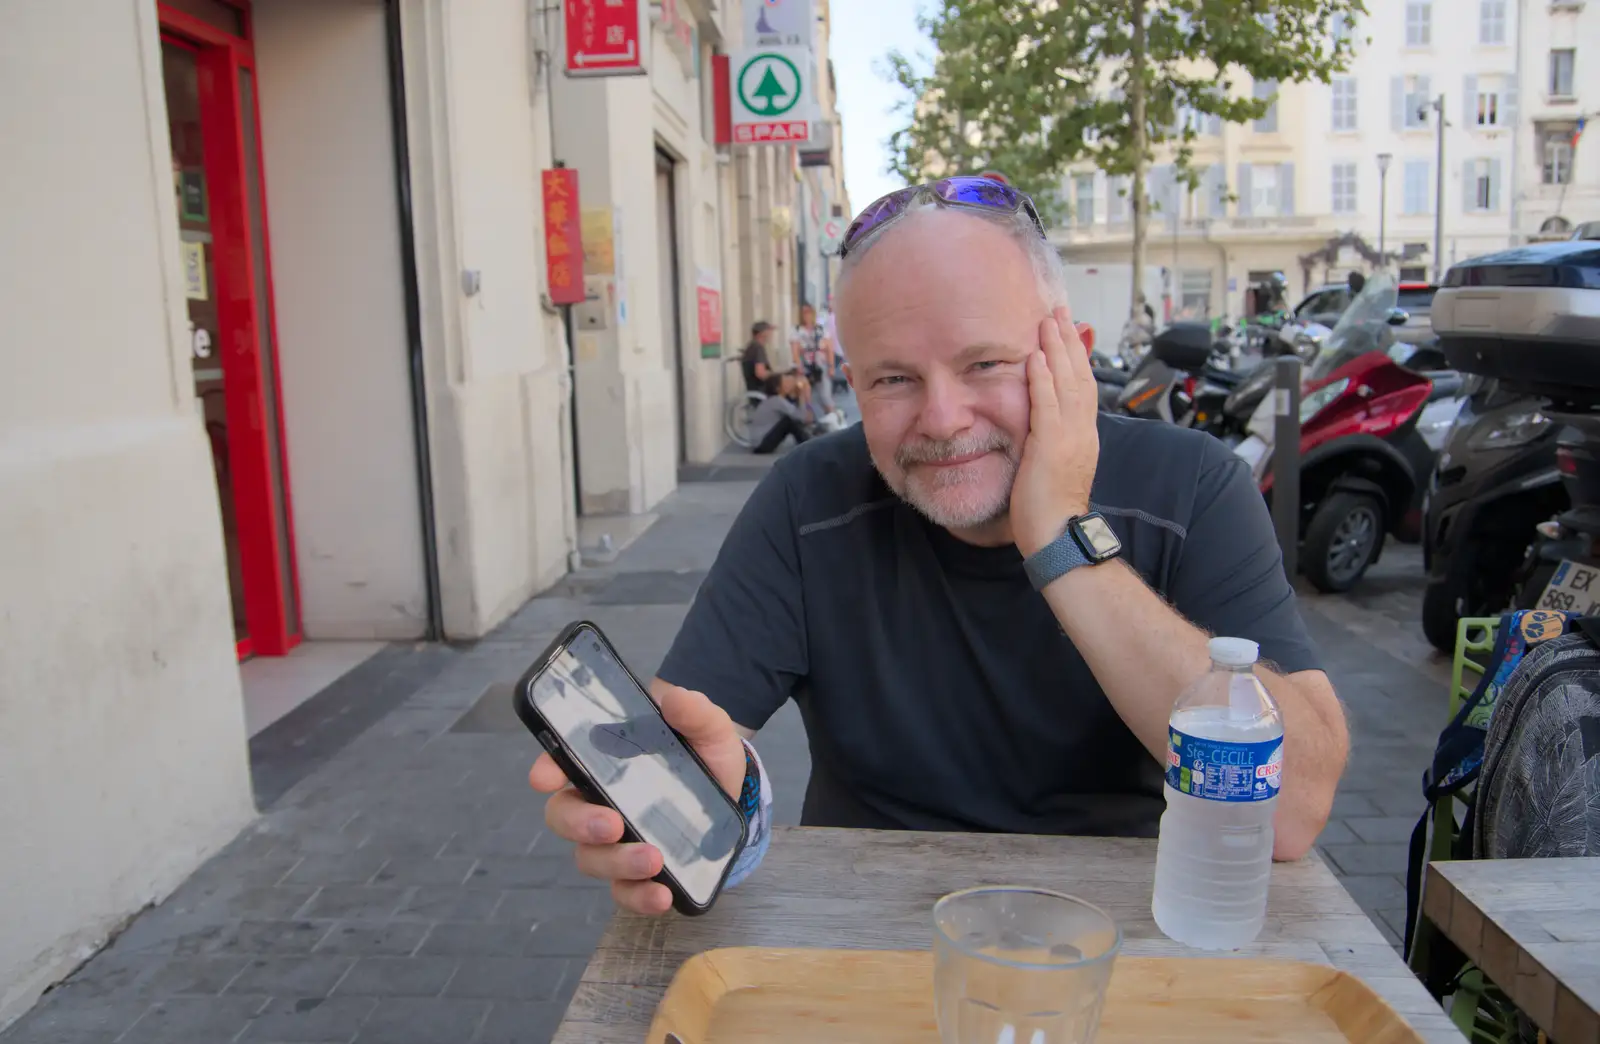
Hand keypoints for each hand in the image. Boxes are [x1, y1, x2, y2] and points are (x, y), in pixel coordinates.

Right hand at [528, 682, 745, 915]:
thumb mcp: (709, 729)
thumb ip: (696, 712)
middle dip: (580, 823)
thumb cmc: (706, 755)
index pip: (560, 762)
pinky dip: (638, 898)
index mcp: (604, 761)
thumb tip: (675, 699)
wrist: (734, 794)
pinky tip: (662, 895)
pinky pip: (623, 891)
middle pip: (564, 816)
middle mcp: (598, 801)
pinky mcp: (636, 873)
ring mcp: (614, 841)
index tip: (544, 777)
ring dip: (616, 862)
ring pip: (590, 858)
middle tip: (611, 824)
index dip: (546, 768)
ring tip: (652, 860)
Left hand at [1009, 308, 1100, 558]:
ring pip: (1068, 383)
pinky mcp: (1050, 447)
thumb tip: (1043, 424)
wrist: (1057, 536)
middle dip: (1069, 341)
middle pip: (1080, 376)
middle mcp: (1082, 431)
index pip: (1083, 387)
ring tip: (1049, 320)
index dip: (1076, 357)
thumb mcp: (1055, 466)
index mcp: (1084, 436)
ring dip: (1057, 349)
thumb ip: (1052, 441)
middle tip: (1060, 311)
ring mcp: (1069, 438)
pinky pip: (1047, 406)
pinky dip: (1043, 379)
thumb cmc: (1050, 510)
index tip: (1066, 331)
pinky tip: (1037, 356)